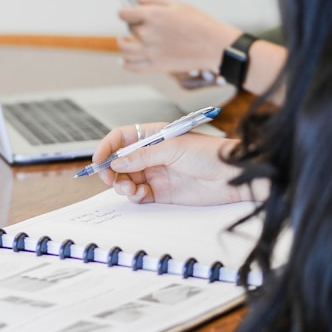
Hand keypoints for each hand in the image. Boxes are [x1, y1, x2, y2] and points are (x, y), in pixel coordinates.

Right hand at [93, 122, 249, 204]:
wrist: (233, 176)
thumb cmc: (210, 153)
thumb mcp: (172, 148)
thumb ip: (142, 156)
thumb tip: (117, 162)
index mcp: (153, 136)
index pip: (121, 138)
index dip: (107, 147)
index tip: (98, 159)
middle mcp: (152, 155)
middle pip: (120, 161)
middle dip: (111, 170)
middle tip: (108, 178)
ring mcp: (155, 173)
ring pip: (126, 179)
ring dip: (121, 184)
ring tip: (128, 188)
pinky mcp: (161, 192)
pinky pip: (138, 194)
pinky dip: (134, 195)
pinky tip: (139, 194)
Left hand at [117, 0, 241, 72]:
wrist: (215, 45)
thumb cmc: (199, 23)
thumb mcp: (176, 4)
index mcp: (152, 15)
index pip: (124, 13)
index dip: (125, 11)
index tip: (127, 12)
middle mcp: (148, 33)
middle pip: (129, 28)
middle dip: (133, 25)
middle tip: (141, 25)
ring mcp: (150, 51)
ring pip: (124, 49)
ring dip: (123, 43)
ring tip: (125, 41)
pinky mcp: (155, 66)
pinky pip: (132, 67)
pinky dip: (125, 64)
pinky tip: (124, 60)